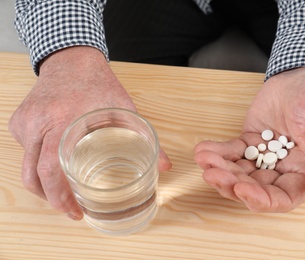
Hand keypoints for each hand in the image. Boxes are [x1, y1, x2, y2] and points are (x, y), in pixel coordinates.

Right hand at [8, 47, 171, 219]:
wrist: (71, 60)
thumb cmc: (98, 84)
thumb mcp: (125, 109)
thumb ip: (144, 137)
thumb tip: (165, 167)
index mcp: (63, 121)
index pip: (50, 169)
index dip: (59, 197)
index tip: (75, 211)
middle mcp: (38, 123)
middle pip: (32, 175)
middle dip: (50, 199)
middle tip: (71, 209)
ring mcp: (25, 122)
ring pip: (26, 165)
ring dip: (42, 184)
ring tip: (63, 193)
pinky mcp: (19, 121)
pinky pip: (24, 151)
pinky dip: (37, 163)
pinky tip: (55, 162)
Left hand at [194, 68, 304, 211]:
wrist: (301, 75)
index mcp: (303, 174)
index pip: (281, 199)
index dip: (259, 200)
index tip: (240, 189)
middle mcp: (281, 170)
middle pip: (252, 188)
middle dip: (230, 183)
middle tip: (212, 173)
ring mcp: (262, 157)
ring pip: (238, 172)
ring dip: (219, 169)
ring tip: (204, 158)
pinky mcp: (248, 142)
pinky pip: (230, 152)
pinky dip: (216, 152)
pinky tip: (203, 149)